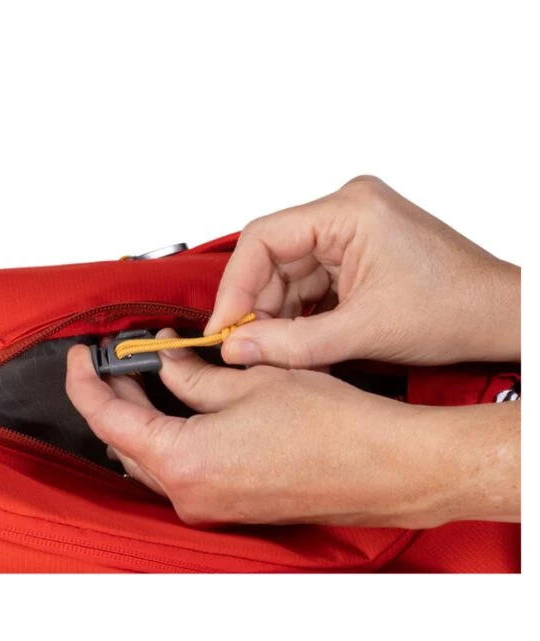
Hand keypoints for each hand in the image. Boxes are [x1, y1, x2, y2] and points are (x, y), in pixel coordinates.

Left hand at [66, 333, 519, 527]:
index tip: (82, 356)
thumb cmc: (330, 425)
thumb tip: (165, 364)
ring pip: (153, 459)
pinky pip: (183, 471)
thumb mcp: (249, 380)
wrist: (385, 466)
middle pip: (126, 442)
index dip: (87, 383)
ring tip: (151, 376)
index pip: (109, 419)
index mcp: (184, 462)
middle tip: (120, 359)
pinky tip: (184, 407)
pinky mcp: (231, 506)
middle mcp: (189, 495)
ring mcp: (210, 506)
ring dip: (145, 418)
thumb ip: (193, 375)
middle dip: (117, 397)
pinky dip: (172, 438)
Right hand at [207, 176, 519, 367]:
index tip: (221, 326)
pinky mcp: (352, 254)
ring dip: (276, 314)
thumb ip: (292, 343)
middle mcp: (345, 212)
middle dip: (256, 306)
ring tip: (273, 350)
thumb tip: (236, 348)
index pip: (263, 238)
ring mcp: (349, 233)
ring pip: (286, 274)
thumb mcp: (364, 331)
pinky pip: (307, 284)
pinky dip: (297, 315)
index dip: (234, 286)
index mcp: (350, 210)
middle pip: (272, 258)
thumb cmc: (456, 309)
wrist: (498, 318)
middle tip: (243, 347)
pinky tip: (295, 340)